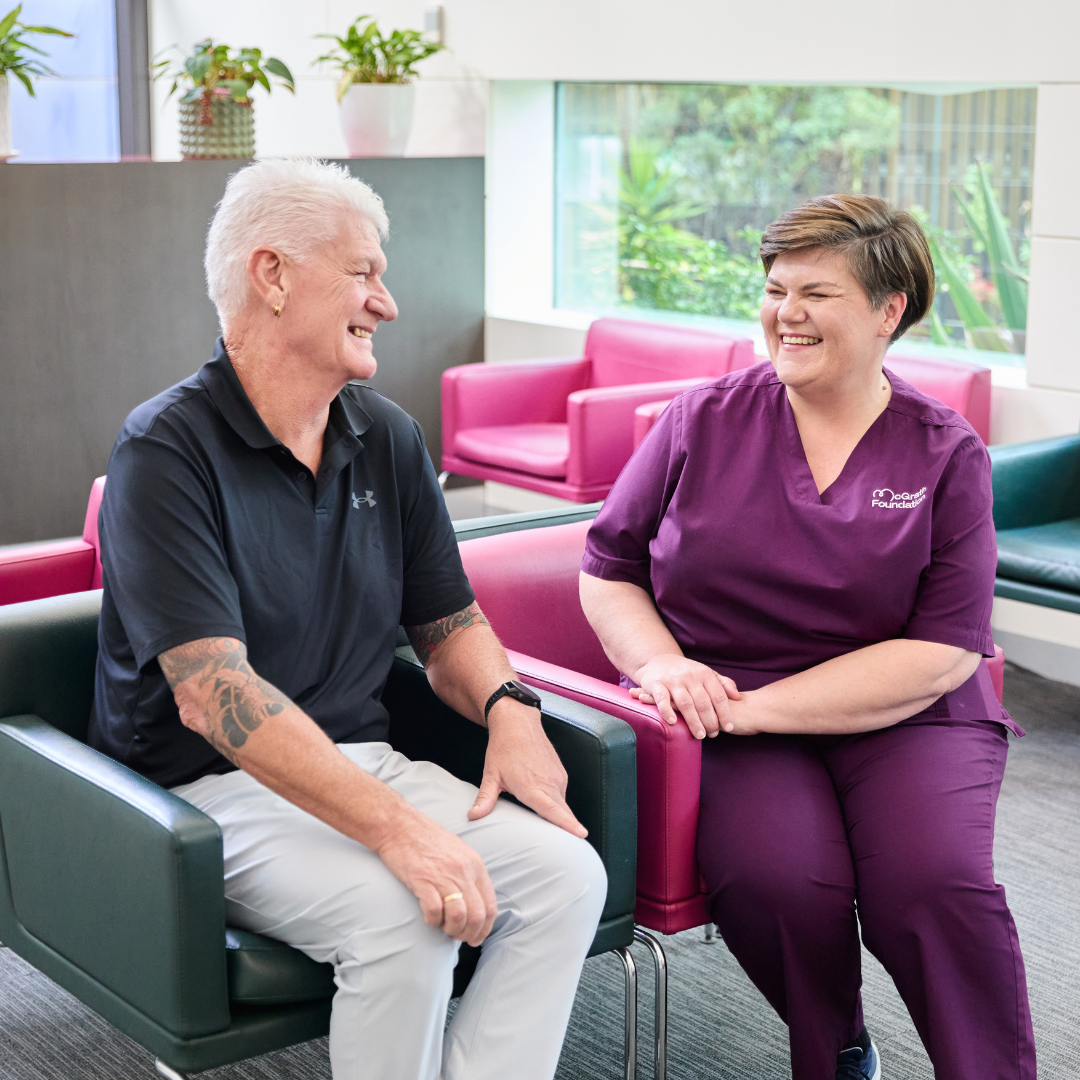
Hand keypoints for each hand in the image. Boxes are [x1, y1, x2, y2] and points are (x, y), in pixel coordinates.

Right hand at [376, 807, 497, 945]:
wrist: (400, 826)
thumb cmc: (428, 840)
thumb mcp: (459, 853)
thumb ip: (469, 875)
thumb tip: (474, 905)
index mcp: (475, 865)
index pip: (490, 905)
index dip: (485, 928)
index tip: (476, 937)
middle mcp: (463, 871)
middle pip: (477, 915)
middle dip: (469, 934)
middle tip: (458, 937)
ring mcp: (443, 875)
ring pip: (458, 916)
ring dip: (451, 929)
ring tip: (443, 927)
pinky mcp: (422, 880)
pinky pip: (433, 911)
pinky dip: (432, 921)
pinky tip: (428, 917)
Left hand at [468, 699, 587, 838]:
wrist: (518, 722)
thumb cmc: (503, 748)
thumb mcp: (491, 774)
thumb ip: (485, 799)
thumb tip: (472, 817)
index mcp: (532, 786)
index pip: (553, 810)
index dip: (567, 824)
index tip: (581, 834)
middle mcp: (549, 782)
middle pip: (563, 812)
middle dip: (567, 829)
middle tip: (568, 848)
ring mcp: (558, 777)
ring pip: (562, 804)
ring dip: (558, 816)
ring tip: (549, 828)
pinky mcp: (561, 773)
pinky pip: (561, 794)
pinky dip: (556, 803)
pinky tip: (545, 804)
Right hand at [630, 654, 740, 738]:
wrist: (658, 660)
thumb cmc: (686, 672)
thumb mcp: (706, 673)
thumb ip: (723, 683)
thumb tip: (738, 697)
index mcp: (704, 674)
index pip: (718, 695)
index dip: (725, 713)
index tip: (729, 727)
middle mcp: (689, 676)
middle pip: (703, 702)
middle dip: (710, 721)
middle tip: (713, 734)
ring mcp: (673, 680)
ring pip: (686, 703)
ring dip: (694, 721)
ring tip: (700, 735)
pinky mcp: (657, 685)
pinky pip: (662, 699)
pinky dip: (667, 711)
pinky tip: (673, 722)